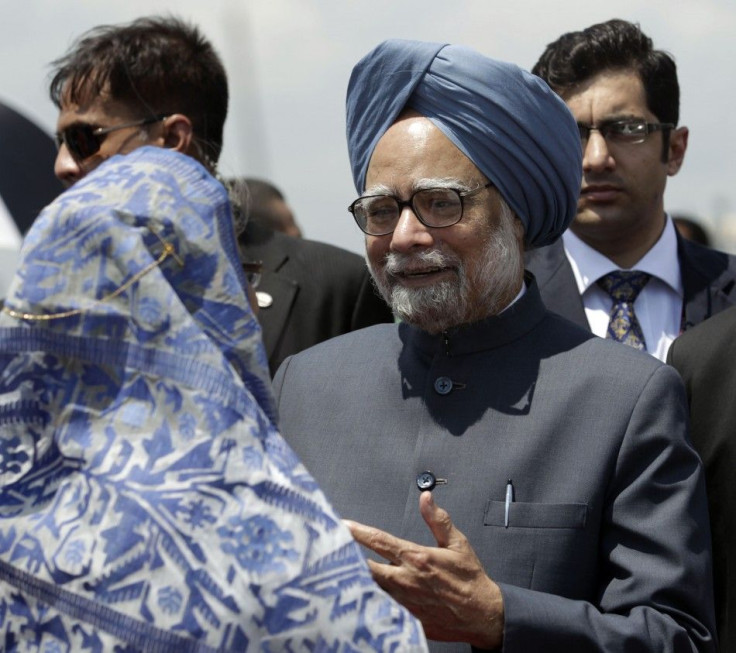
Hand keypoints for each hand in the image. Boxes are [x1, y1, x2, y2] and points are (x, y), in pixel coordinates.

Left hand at [345, 491, 503, 648]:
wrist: (482, 615)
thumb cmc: (470, 579)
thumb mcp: (457, 543)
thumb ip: (437, 519)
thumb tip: (426, 498)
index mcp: (416, 558)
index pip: (378, 541)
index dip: (357, 532)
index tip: (341, 525)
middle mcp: (406, 580)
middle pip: (364, 567)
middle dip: (348, 558)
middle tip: (334, 550)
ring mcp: (404, 602)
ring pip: (370, 588)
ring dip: (358, 579)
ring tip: (344, 571)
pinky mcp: (406, 619)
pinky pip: (382, 608)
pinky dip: (372, 599)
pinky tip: (364, 595)